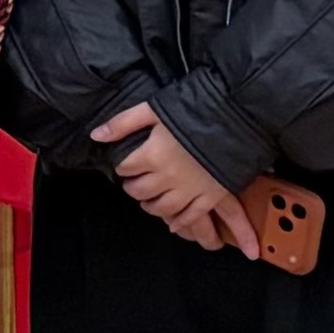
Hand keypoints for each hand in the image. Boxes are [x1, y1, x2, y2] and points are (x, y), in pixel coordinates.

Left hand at [96, 104, 259, 256]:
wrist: (236, 117)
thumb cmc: (194, 110)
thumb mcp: (154, 109)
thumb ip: (123, 123)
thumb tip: (96, 135)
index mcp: (152, 155)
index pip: (125, 168)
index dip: (123, 165)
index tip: (127, 163)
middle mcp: (168, 177)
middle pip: (140, 191)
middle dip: (134, 187)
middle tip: (135, 182)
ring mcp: (190, 189)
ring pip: (162, 207)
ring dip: (151, 206)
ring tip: (148, 201)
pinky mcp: (211, 195)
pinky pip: (192, 215)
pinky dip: (181, 221)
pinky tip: (173, 223)